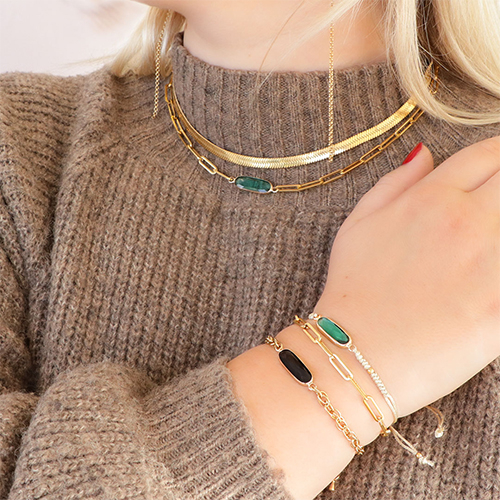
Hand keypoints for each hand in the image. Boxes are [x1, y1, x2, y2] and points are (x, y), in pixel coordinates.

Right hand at [315, 138, 499, 417]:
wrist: (357, 353)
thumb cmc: (353, 290)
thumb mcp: (357, 226)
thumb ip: (394, 183)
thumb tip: (425, 155)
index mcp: (430, 200)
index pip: (488, 154)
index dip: (498, 156)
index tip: (495, 170)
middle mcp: (468, 222)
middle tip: (495, 207)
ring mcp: (493, 264)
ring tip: (490, 240)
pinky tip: (492, 269)